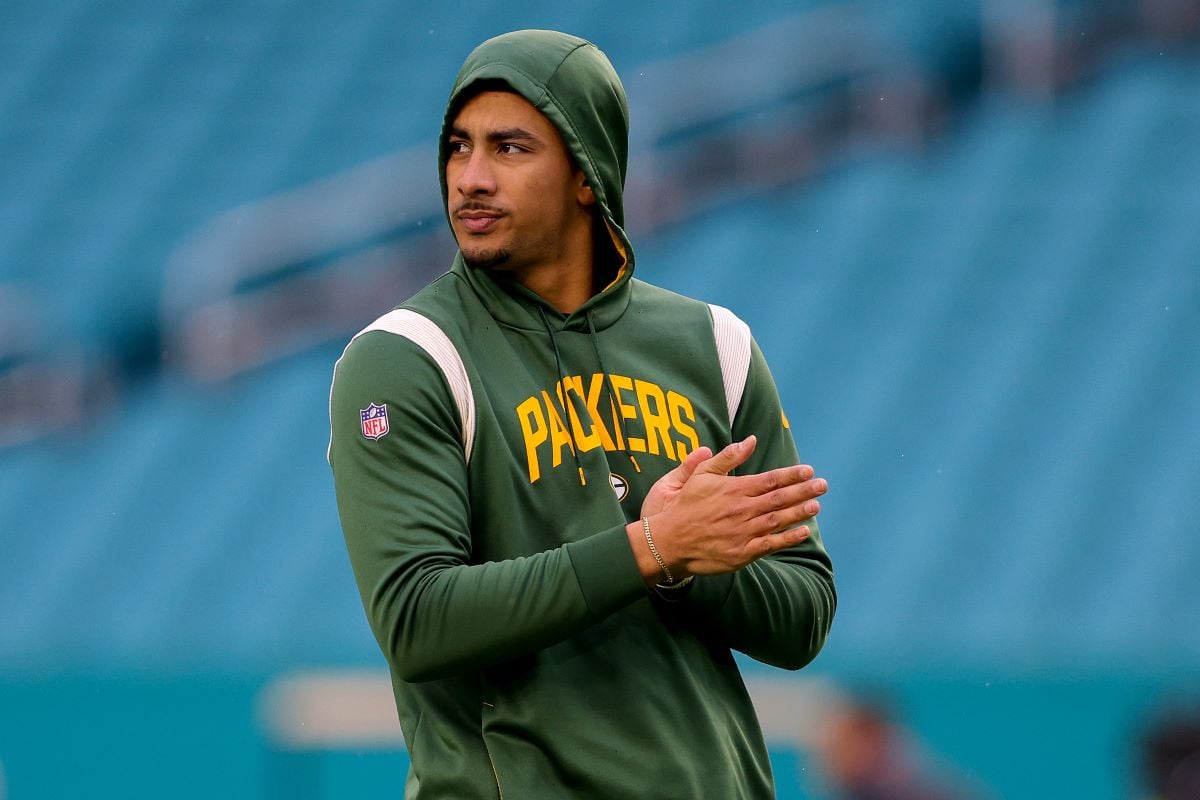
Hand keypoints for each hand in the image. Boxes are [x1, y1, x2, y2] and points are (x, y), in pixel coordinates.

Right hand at [634, 436, 826, 582]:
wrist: (668, 542)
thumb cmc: (684, 506)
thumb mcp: (700, 475)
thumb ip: (727, 457)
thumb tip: (751, 441)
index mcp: (734, 490)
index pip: (770, 479)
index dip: (791, 475)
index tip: (808, 470)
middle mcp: (742, 510)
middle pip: (779, 499)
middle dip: (803, 491)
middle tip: (823, 485)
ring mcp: (743, 533)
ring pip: (778, 520)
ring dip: (799, 512)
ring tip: (816, 504)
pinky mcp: (742, 553)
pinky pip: (771, 544)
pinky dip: (788, 538)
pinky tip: (803, 531)